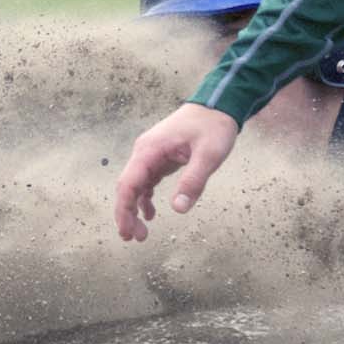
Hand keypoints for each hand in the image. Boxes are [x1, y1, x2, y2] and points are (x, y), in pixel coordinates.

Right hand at [112, 103, 239, 241]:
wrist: (218, 105)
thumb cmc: (213, 127)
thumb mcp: (209, 155)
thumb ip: (193, 181)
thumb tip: (178, 209)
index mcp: (150, 150)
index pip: (128, 184)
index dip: (124, 210)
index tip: (126, 231)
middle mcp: (145, 152)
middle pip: (127, 187)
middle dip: (127, 214)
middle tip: (135, 238)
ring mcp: (151, 154)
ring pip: (135, 186)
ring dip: (135, 209)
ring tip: (142, 233)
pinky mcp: (160, 157)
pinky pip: (147, 181)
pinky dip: (145, 198)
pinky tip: (151, 214)